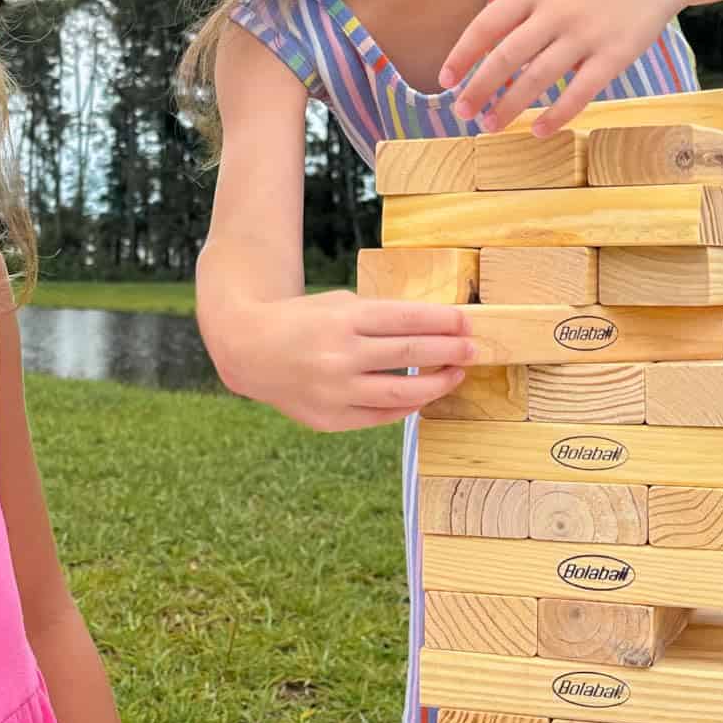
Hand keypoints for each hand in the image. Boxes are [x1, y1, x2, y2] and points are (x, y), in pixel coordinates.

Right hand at [222, 290, 474, 432]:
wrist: (250, 349)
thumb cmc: (303, 321)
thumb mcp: (338, 304)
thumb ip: (380, 318)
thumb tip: (435, 329)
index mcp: (343, 319)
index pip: (407, 319)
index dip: (443, 322)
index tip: (466, 322)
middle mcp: (339, 355)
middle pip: (410, 355)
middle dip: (449, 351)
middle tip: (472, 349)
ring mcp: (334, 391)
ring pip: (401, 395)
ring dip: (436, 385)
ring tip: (455, 375)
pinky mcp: (329, 418)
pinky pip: (379, 417)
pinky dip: (406, 408)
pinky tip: (421, 397)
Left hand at [441, 0, 687, 133]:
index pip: (487, 25)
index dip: (462, 55)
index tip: (444, 81)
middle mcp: (557, 10)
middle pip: (506, 57)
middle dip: (478, 89)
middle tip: (461, 112)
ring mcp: (586, 34)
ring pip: (538, 79)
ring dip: (509, 107)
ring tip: (490, 125)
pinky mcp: (614, 56)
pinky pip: (579, 92)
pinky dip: (556, 115)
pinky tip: (537, 131)